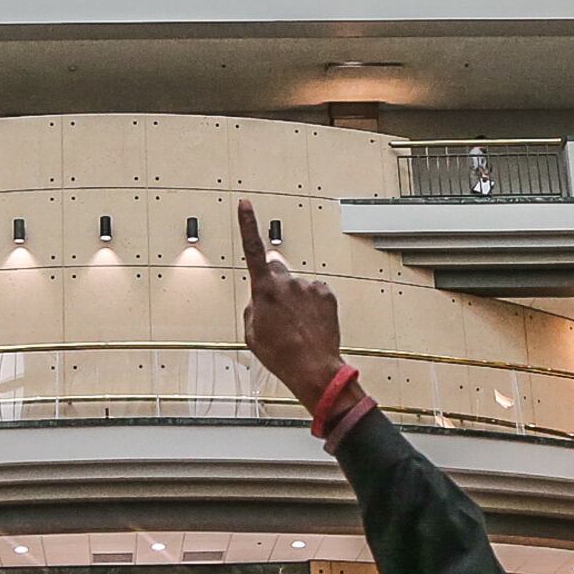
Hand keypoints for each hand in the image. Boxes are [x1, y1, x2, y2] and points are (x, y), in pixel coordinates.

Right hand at [236, 200, 343, 406]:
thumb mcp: (251, 334)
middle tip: (277, 307)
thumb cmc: (280, 355)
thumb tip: (260, 298)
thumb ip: (252, 307)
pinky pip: (315, 292)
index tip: (246, 204)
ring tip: (297, 325)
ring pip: (297, 285)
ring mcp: (309, 287)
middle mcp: (287, 282)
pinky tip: (310, 323)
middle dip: (274, 281)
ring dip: (295, 299)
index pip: (252, 250)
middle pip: (276, 269)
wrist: (313, 368)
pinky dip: (312, 304)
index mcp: (264, 291)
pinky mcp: (327, 293)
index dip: (248, 225)